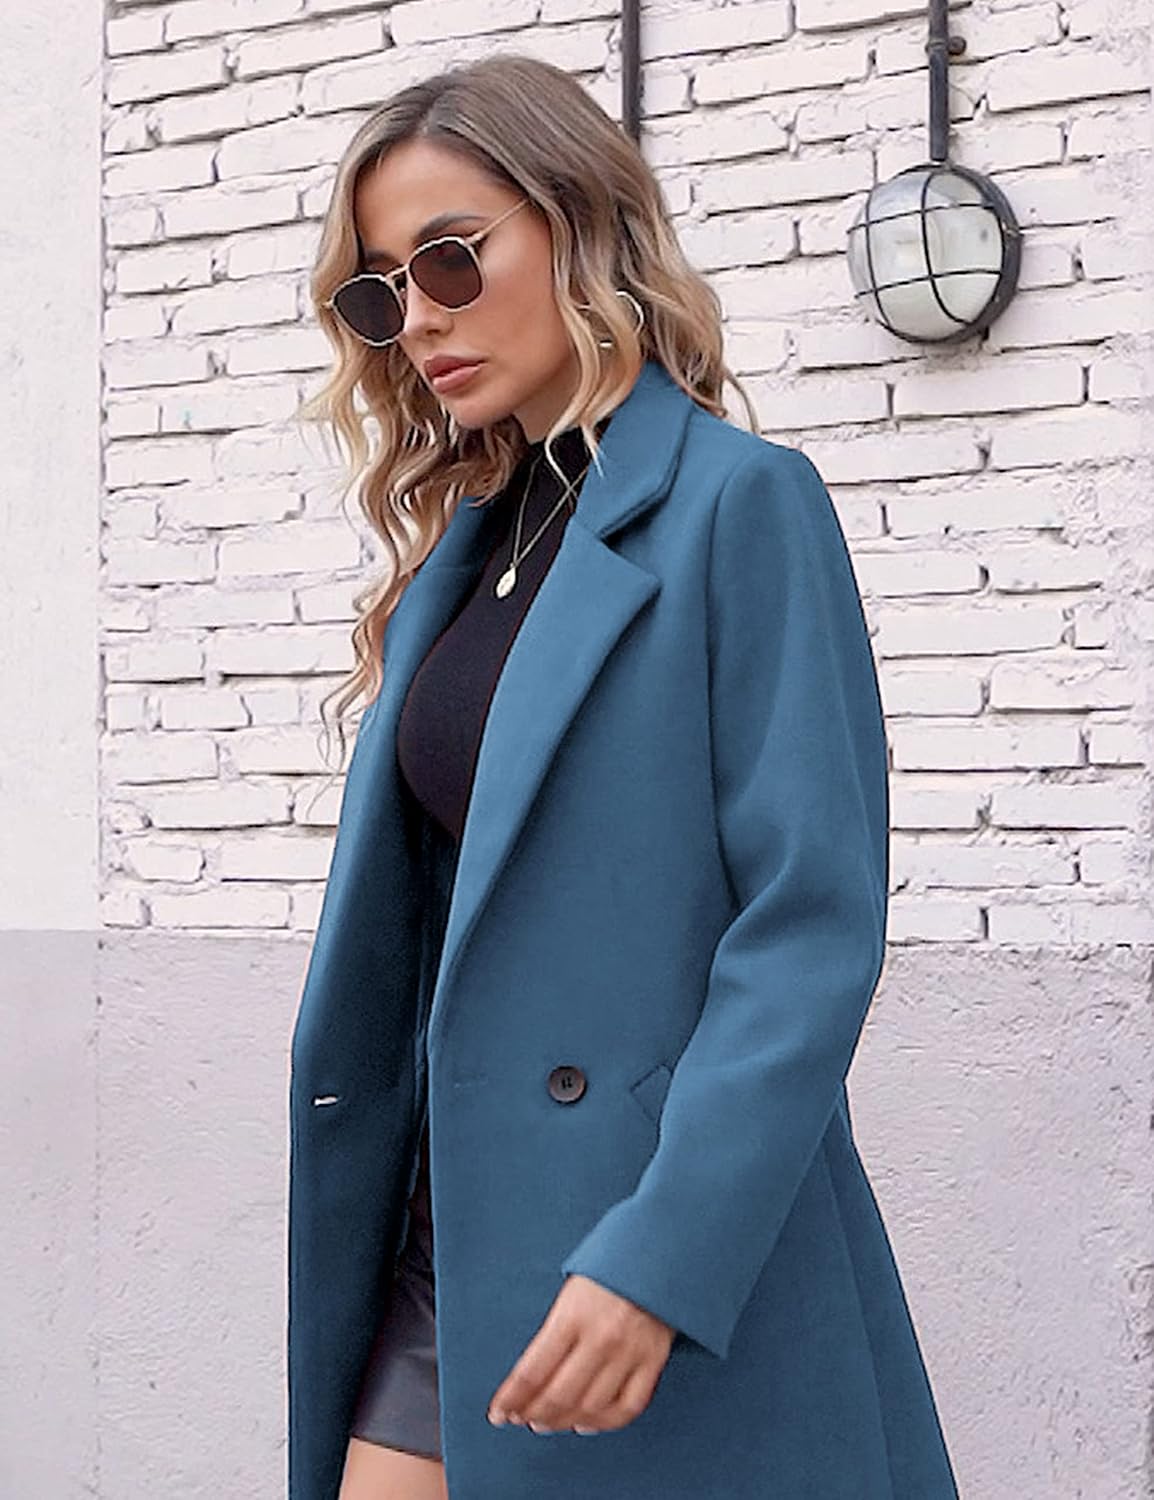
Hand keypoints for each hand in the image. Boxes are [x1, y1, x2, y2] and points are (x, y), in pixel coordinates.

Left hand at [487, 1273, 675, 1435]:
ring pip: (590, 1407)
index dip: (510, 1399)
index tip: (498, 1412)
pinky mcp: (653, 1361)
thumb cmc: (608, 1267)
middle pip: (558, 1396)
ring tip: (548, 1422)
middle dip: (533, 1414)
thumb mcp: (570, 1290)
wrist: (657, 1249)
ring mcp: (629, 1352)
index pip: (531, 1372)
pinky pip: (628, 1406)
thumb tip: (530, 1377)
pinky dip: (605, 1423)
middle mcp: (600, 1338)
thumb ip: (554, 1331)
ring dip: (563, 1422)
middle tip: (521, 1419)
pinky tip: (587, 1422)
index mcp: (572, 1315)